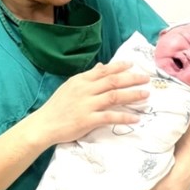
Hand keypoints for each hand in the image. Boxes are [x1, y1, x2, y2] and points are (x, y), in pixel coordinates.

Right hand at [34, 61, 149, 145]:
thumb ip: (87, 77)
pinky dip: (124, 117)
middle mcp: (85, 90)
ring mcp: (86, 105)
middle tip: (146, 78)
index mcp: (80, 80)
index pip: (103, 70)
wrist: (44, 124)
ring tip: (145, 95)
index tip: (132, 65)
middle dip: (131, 79)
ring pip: (114, 96)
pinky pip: (110, 117)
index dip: (119, 67)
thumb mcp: (70, 87)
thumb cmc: (57, 106)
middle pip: (113, 81)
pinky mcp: (87, 120)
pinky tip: (135, 118)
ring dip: (132, 95)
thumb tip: (101, 66)